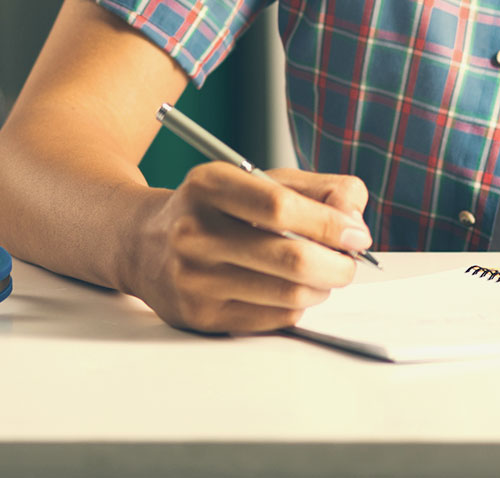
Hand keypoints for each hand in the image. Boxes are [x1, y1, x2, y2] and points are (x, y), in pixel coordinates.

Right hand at [120, 164, 373, 334]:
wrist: (143, 243)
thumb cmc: (214, 209)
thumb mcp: (257, 179)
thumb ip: (316, 189)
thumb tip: (354, 221)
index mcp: (208, 186)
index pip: (280, 207)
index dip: (329, 223)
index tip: (356, 234)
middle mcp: (194, 232)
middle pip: (291, 259)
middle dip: (338, 265)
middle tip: (350, 262)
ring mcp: (193, 279)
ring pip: (289, 295)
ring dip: (322, 287)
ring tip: (322, 275)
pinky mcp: (199, 316)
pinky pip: (273, 319)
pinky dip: (296, 306)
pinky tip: (290, 290)